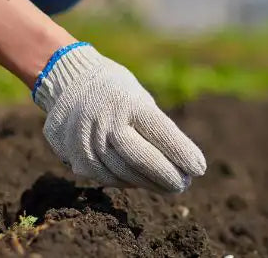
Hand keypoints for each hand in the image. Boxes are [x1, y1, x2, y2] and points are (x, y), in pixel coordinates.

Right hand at [33, 44, 206, 192]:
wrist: (68, 82)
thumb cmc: (117, 91)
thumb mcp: (139, 97)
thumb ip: (156, 128)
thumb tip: (183, 163)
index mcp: (128, 101)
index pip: (160, 132)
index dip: (181, 153)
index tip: (199, 168)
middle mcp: (106, 120)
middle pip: (141, 158)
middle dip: (166, 175)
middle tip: (184, 184)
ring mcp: (87, 140)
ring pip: (124, 173)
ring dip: (149, 183)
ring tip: (168, 186)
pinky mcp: (75, 156)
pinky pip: (106, 177)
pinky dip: (127, 182)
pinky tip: (141, 182)